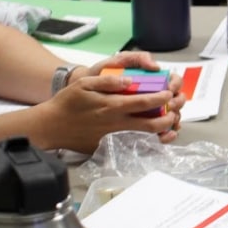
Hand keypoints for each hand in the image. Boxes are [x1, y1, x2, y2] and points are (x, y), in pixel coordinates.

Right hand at [49, 54, 184, 151]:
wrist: (51, 127)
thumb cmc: (67, 103)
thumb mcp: (85, 84)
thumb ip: (108, 82)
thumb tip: (128, 81)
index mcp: (113, 106)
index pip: (145, 102)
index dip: (162, 98)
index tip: (170, 93)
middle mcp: (117, 123)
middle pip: (152, 124)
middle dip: (170, 117)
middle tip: (176, 110)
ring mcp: (115, 137)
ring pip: (147, 137)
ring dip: (163, 131)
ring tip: (172, 123)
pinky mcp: (110, 147)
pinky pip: (135, 146)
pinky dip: (150, 143)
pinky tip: (158, 138)